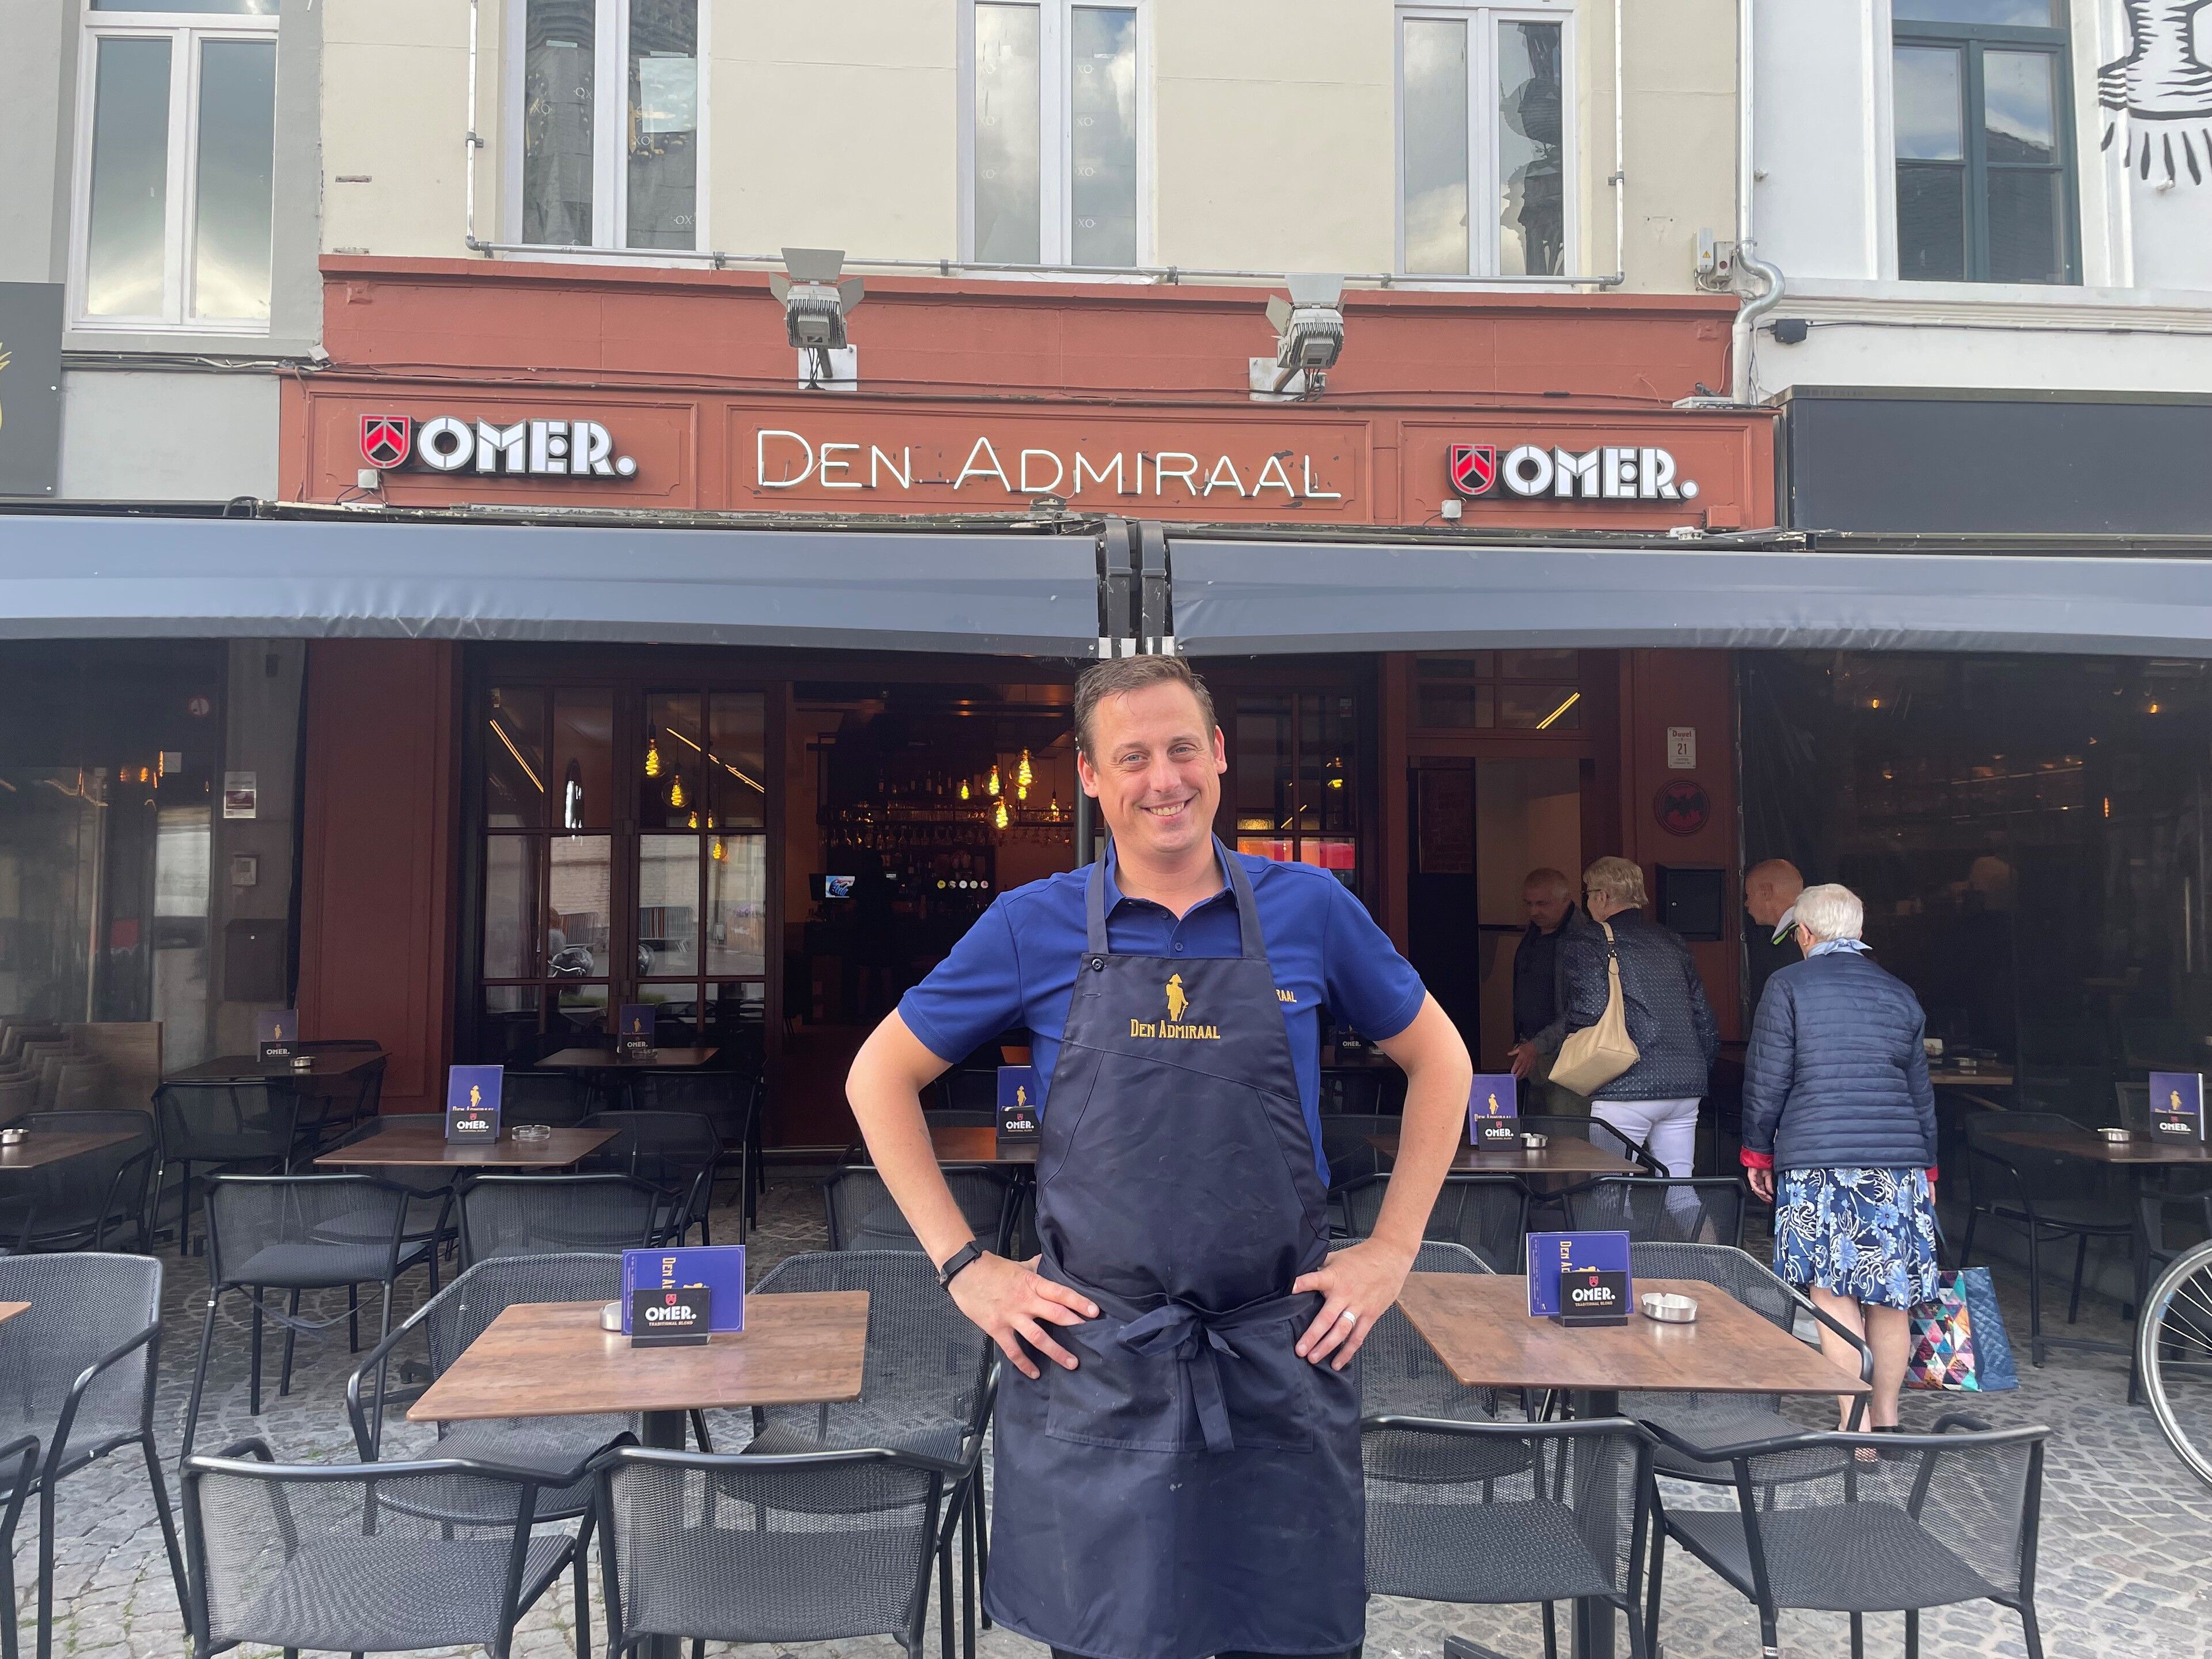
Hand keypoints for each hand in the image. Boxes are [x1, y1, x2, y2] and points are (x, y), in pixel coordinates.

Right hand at [944, 1252, 1096, 1379]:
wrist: (964, 1272)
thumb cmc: (992, 1267)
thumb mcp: (1018, 1264)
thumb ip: (1036, 1268)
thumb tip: (1049, 1262)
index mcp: (1032, 1284)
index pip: (1060, 1292)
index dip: (1078, 1301)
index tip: (1094, 1311)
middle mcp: (1025, 1301)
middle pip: (1055, 1315)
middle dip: (1074, 1326)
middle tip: (1090, 1337)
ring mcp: (1011, 1317)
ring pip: (1037, 1337)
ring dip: (1055, 1351)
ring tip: (1071, 1363)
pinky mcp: (997, 1329)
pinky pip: (1013, 1350)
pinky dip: (1024, 1363)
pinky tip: (1034, 1373)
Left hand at [1291, 1237, 1414, 1370]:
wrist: (1390, 1256)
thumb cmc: (1361, 1257)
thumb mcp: (1337, 1257)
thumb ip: (1320, 1269)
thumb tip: (1300, 1274)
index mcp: (1334, 1278)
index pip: (1314, 1280)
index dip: (1302, 1284)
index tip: (1289, 1290)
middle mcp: (1345, 1294)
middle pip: (1327, 1318)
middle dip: (1312, 1335)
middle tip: (1300, 1350)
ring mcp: (1358, 1307)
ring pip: (1342, 1331)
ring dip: (1327, 1347)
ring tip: (1313, 1358)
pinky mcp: (1370, 1315)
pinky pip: (1358, 1337)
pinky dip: (1348, 1351)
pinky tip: (1337, 1362)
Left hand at [1508, 1040, 1537, 1079]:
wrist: (1536, 1047)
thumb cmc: (1528, 1047)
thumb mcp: (1519, 1048)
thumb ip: (1513, 1052)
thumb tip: (1508, 1053)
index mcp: (1522, 1056)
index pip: (1518, 1063)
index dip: (1515, 1068)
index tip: (1512, 1072)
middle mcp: (1526, 1061)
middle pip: (1521, 1069)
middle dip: (1518, 1074)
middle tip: (1514, 1078)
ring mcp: (1529, 1063)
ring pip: (1526, 1071)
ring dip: (1522, 1075)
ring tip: (1519, 1079)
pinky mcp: (1533, 1065)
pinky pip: (1530, 1070)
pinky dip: (1527, 1074)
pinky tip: (1524, 1076)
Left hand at [1746, 1166, 1774, 1202]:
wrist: (1761, 1157)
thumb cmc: (1764, 1164)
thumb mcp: (1769, 1175)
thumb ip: (1769, 1184)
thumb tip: (1771, 1192)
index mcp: (1760, 1181)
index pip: (1762, 1191)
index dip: (1766, 1196)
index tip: (1770, 1199)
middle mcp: (1755, 1181)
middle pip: (1758, 1192)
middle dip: (1764, 1197)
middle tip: (1769, 1200)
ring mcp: (1752, 1179)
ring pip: (1756, 1190)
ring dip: (1762, 1195)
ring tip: (1767, 1198)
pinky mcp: (1751, 1177)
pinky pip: (1754, 1185)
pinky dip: (1759, 1190)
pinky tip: (1764, 1193)